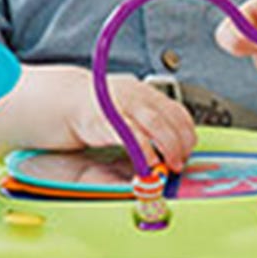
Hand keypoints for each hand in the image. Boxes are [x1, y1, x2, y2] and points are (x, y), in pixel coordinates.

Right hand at [69, 74, 195, 171]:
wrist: (67, 101)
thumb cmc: (100, 107)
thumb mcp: (131, 105)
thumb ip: (150, 118)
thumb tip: (172, 139)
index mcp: (147, 93)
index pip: (178, 111)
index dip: (187, 131)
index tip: (189, 146)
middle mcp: (139, 97)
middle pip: (172, 119)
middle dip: (182, 143)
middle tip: (181, 160)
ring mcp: (125, 108)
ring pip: (159, 126)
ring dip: (170, 148)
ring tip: (171, 164)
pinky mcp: (109, 122)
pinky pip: (134, 136)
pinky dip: (146, 151)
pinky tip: (149, 162)